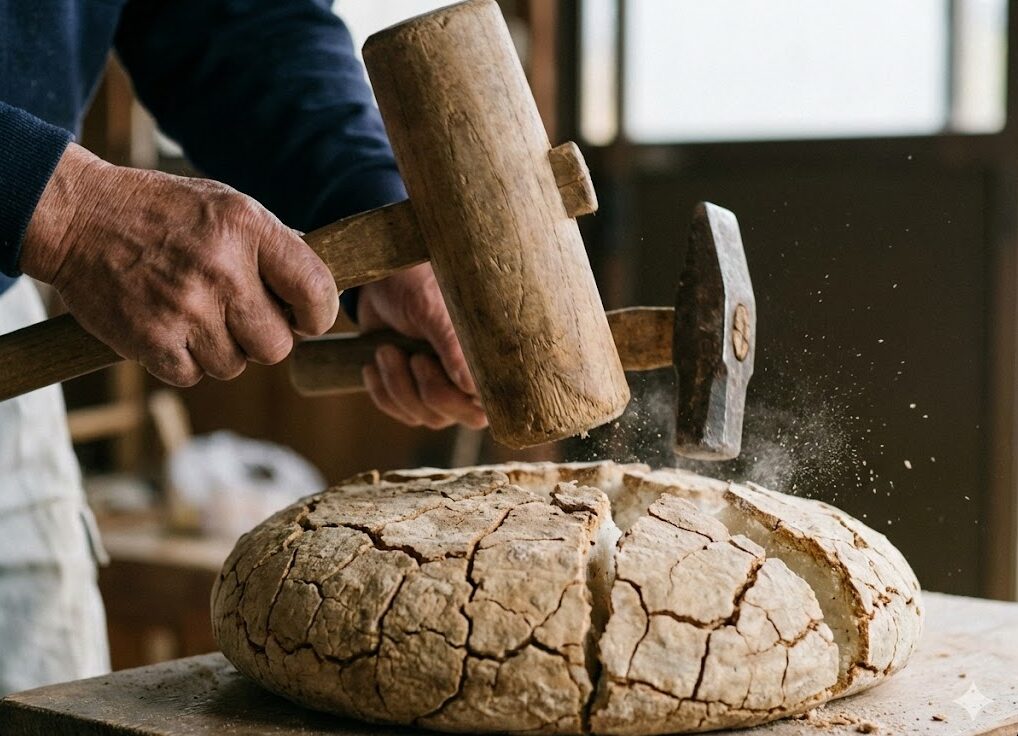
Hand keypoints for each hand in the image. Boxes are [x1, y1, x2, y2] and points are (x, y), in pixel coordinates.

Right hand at [21, 143, 337, 385]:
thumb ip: (275, 246)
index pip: (315, 290)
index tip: (307, 318)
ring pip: (236, 366)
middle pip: (278, 346)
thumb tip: (322, 290)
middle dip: (265, 338)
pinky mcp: (151, 340)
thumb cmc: (163, 213)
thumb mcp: (228, 206)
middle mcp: (221, 269)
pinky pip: (193, 376)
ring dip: (223, 350)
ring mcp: (185, 309)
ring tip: (197, 314)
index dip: (318, 315)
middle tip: (242, 317)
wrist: (77, 216)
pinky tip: (170, 327)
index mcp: (247, 227)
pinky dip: (185, 360)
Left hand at [357, 263, 486, 429]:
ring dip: (398, 384)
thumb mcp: (431, 310)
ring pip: (424, 416)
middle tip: (414, 357)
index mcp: (488, 357)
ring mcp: (442, 392)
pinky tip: (373, 365)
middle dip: (428, 388)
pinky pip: (399, 412)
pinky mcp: (413, 395)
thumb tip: (470, 386)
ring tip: (385, 350)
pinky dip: (381, 390)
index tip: (436, 365)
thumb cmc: (415, 287)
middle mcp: (471, 381)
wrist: (381, 284)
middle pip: (459, 416)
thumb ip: (453, 345)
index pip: (494, 400)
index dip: (469, 397)